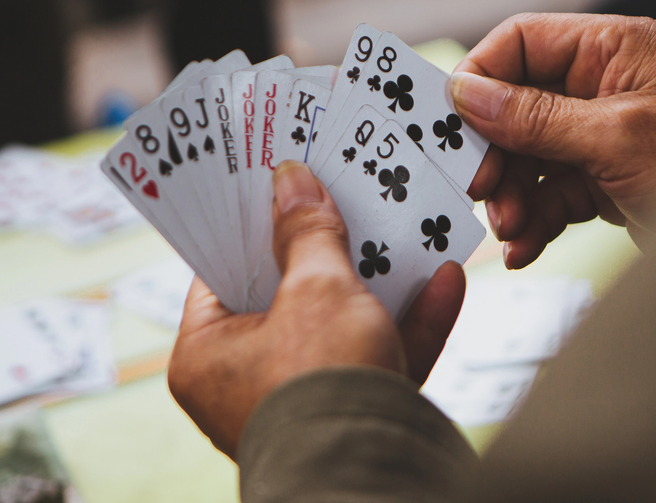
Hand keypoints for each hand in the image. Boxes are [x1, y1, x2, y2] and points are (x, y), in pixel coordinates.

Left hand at [167, 161, 465, 458]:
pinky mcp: (359, 411)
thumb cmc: (323, 386)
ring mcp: (309, 397)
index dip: (253, 223)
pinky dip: (413, 319)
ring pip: (345, 322)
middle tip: (339, 193)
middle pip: (289, 294)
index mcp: (210, 356)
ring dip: (380, 277)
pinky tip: (445, 279)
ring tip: (402, 226)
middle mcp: (251, 381)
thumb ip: (309, 233)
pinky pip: (383, 354)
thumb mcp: (317, 291)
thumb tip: (293, 181)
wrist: (376, 475)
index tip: (276, 183)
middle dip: (326, 246)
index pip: (223, 272)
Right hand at [454, 13, 655, 262]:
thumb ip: (537, 116)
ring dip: (511, 196)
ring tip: (510, 230)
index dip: (480, 77)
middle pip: (516, 106)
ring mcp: (603, 136)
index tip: (452, 123)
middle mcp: (604, 85)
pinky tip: (524, 248)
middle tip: (480, 192)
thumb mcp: (617, 140)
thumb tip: (467, 94)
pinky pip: (550, 194)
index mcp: (614, 48)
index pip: (522, 42)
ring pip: (528, 156)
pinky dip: (533, 221)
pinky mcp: (605, 180)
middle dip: (495, 154)